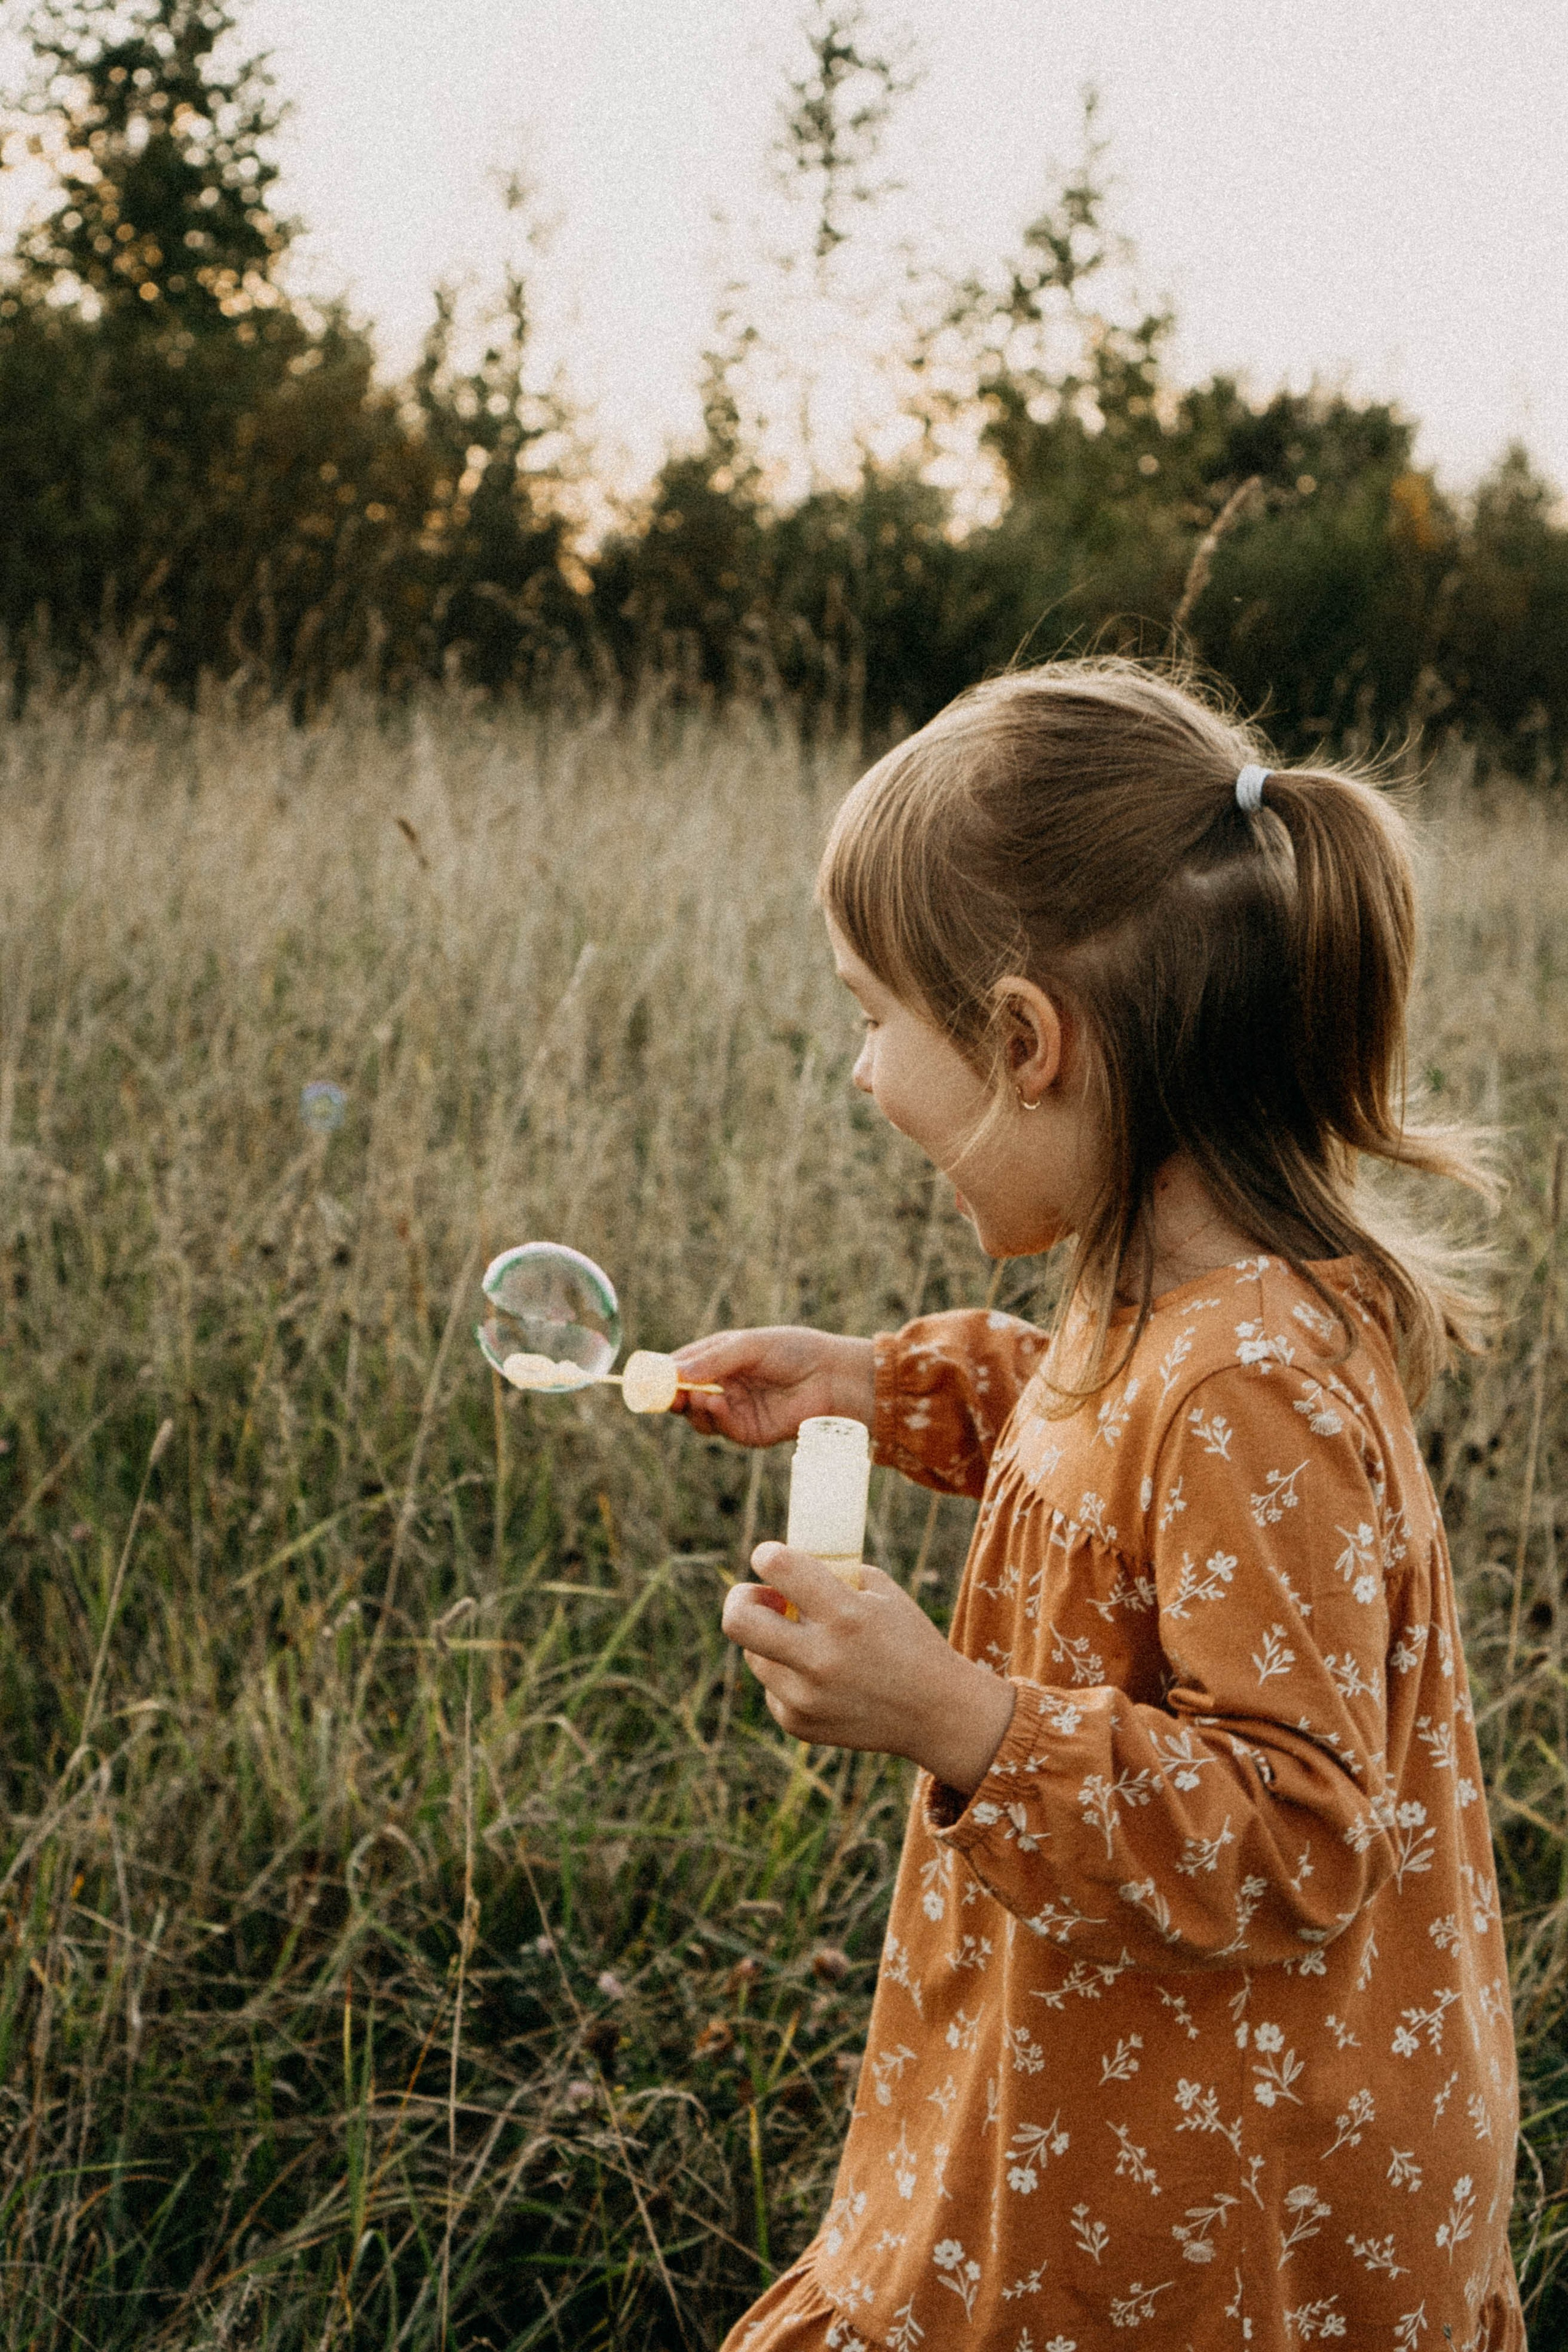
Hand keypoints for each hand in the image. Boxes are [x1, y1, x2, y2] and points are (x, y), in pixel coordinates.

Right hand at [671, 1326, 875, 1447]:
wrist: (832, 1377)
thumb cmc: (794, 1350)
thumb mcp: (749, 1346)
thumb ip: (714, 1359)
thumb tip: (677, 1372)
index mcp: (721, 1359)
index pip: (682, 1368)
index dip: (663, 1374)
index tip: (646, 1378)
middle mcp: (724, 1385)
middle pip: (684, 1396)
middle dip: (671, 1397)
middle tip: (665, 1394)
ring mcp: (736, 1410)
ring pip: (698, 1417)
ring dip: (693, 1408)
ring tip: (699, 1395)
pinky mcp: (749, 1431)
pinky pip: (721, 1429)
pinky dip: (713, 1418)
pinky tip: (717, 1404)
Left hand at [721, 1542, 1016, 1794]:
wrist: (936, 1714)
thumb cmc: (909, 1642)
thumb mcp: (882, 1592)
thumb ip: (832, 1573)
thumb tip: (784, 1565)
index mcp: (846, 1615)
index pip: (778, 1567)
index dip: (766, 1555)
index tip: (769, 1557)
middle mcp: (820, 1658)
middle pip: (737, 1620)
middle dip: (740, 1598)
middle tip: (759, 1596)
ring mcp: (806, 1698)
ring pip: (752, 1654)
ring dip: (770, 1640)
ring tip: (804, 1640)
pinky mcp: (799, 1724)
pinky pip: (771, 1688)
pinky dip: (788, 1676)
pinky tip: (821, 1678)